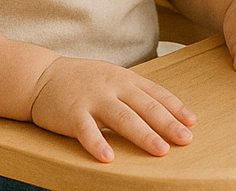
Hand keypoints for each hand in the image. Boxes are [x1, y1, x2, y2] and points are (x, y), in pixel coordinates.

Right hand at [30, 56, 196, 162]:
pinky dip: (98, 143)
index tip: (192, 122)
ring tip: (160, 150)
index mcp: (126, 79)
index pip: (156, 94)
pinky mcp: (72, 113)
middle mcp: (113, 86)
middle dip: (167, 123)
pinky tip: (108, 158)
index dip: (175, 108)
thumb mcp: (113, 78)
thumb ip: (134, 93)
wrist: (43, 76)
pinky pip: (86, 131)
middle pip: (145, 106)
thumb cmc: (84, 80)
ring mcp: (93, 99)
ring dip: (143, 134)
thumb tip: (163, 112)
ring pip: (123, 117)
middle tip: (185, 139)